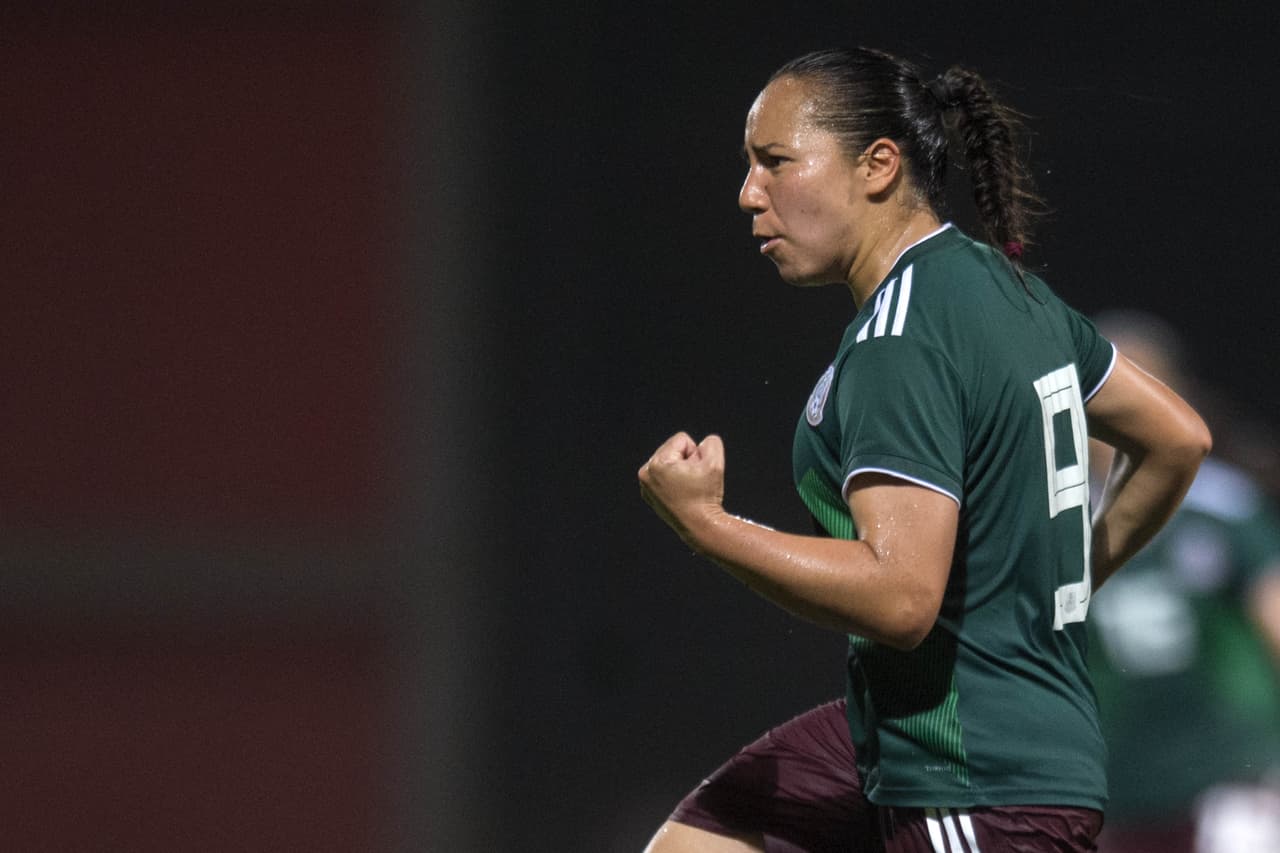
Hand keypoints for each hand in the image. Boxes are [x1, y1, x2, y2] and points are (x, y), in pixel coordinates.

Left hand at [637, 432, 725, 546]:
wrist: (700, 527)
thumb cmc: (706, 495)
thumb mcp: (715, 462)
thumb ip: (711, 442)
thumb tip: (701, 444)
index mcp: (656, 464)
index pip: (682, 440)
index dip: (696, 454)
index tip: (697, 473)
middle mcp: (646, 473)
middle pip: (673, 450)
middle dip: (687, 462)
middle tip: (693, 483)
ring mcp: (645, 486)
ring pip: (669, 462)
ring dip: (681, 470)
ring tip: (688, 489)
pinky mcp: (649, 495)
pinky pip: (665, 476)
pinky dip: (674, 481)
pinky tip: (681, 494)